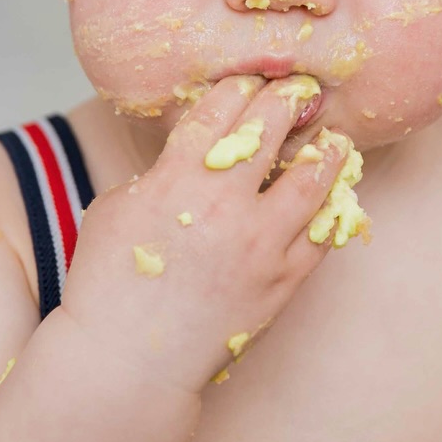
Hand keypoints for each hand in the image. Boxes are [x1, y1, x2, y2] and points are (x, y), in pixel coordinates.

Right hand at [57, 76, 355, 397]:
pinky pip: (323, 234)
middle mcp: (226, 204)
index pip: (223, 107)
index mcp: (177, 178)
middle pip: (273, 125)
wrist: (130, 362)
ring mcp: (261, 243)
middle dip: (288, 98)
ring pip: (315, 176)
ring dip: (327, 149)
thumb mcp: (115, 209)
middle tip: (298, 91)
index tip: (252, 80)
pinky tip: (333, 195)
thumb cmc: (107, 285)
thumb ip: (158, 173)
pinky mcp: (283, 281)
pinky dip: (331, 208)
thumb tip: (190, 154)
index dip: (241, 85)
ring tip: (333, 139)